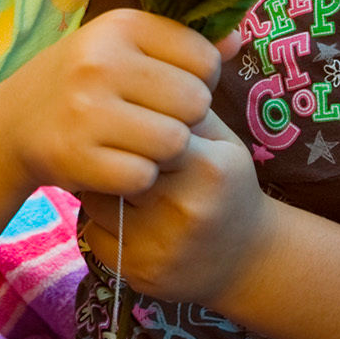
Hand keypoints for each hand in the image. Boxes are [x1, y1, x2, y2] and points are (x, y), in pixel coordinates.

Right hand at [0, 9, 219, 198]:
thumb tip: (238, 42)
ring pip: (174, 142)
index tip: (167, 89)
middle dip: (183, 120)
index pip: (204, 59)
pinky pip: (143, 176)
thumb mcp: (124, 48)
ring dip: (164, 153)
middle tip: (152, 122)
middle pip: (194, 103)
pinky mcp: (75, 155)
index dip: (197, 81)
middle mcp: (101, 60)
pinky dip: (138, 179)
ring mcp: (85, 109)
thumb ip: (182, 45)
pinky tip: (117, 165)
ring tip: (138, 145)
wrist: (11, 124)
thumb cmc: (83, 82)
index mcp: (121, 25)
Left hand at [78, 110, 271, 308]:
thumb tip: (142, 66)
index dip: (133, 125)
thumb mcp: (222, 142)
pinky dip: (100, 224)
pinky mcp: (139, 273)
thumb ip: (184, 107)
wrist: (246, 259)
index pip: (147, 129)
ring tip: (120, 186)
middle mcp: (184, 208)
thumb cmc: (228, 187)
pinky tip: (124, 220)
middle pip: (118, 163)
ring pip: (97, 200)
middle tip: (115, 151)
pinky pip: (93, 234)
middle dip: (112, 155)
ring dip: (101, 189)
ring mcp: (160, 246)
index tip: (131, 122)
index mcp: (208, 167)